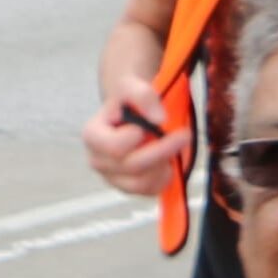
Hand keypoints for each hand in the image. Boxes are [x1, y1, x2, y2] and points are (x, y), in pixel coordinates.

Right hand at [83, 79, 180, 200]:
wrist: (130, 112)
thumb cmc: (128, 101)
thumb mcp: (132, 87)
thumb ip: (143, 96)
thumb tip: (160, 120)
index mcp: (93, 136)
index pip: (115, 147)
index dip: (137, 137)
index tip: (150, 124)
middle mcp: (98, 160)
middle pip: (132, 166)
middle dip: (162, 150)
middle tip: (184, 135)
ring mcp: (113, 177)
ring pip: (142, 183)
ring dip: (163, 164)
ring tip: (173, 147)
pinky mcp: (129, 187)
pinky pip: (150, 191)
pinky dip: (164, 177)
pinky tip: (168, 161)